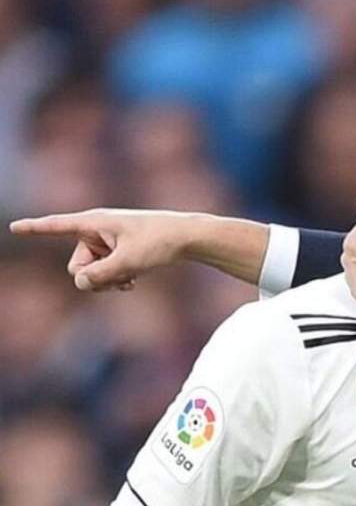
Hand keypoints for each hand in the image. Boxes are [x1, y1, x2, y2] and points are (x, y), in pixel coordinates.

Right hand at [9, 209, 194, 290]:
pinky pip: (104, 272)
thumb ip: (100, 275)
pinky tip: (132, 283)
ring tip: (130, 280)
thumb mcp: (129, 262)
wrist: (188, 238)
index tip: (14, 227)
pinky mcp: (117, 251)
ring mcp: (107, 241)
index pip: (57, 225)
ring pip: (91, 272)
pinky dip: (115, 279)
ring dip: (107, 281)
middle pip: (76, 266)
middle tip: (119, 279)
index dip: (34, 228)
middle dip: (93, 278)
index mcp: (95, 222)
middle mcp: (96, 229)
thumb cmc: (160, 243)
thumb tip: (78, 282)